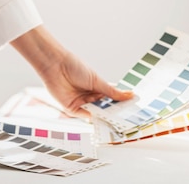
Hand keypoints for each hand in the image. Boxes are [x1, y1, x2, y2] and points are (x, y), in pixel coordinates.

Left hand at [11, 25, 132, 117]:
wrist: (55, 66)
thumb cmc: (75, 67)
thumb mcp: (97, 80)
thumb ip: (112, 92)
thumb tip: (131, 95)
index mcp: (97, 87)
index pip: (111, 99)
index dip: (121, 104)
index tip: (133, 110)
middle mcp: (89, 96)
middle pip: (104, 109)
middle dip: (114, 114)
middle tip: (126, 120)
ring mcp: (81, 103)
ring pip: (96, 114)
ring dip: (104, 117)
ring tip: (116, 121)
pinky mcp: (72, 110)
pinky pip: (84, 117)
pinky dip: (92, 119)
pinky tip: (101, 120)